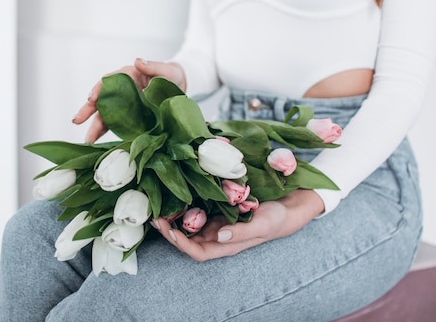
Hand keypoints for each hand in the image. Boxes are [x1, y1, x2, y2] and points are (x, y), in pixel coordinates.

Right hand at [72, 58, 185, 142]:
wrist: (179, 87)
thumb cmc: (171, 76)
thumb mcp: (166, 70)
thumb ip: (154, 66)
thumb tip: (138, 61)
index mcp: (127, 76)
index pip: (108, 82)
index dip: (98, 90)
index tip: (91, 98)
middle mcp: (121, 91)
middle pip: (101, 101)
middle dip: (88, 111)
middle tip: (76, 121)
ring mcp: (123, 105)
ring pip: (104, 116)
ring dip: (94, 127)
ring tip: (87, 140)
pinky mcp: (128, 117)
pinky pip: (114, 125)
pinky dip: (106, 134)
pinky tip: (97, 143)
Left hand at [152, 189, 324, 260]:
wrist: (289, 204)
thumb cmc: (277, 219)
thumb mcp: (262, 225)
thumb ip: (241, 233)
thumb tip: (219, 237)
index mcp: (226, 245)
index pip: (197, 251)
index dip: (181, 244)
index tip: (168, 230)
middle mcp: (217, 235)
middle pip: (187, 238)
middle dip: (169, 229)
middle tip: (154, 215)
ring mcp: (216, 221)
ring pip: (189, 223)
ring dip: (173, 217)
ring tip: (157, 204)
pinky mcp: (217, 207)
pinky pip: (197, 208)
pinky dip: (184, 204)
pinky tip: (174, 193)